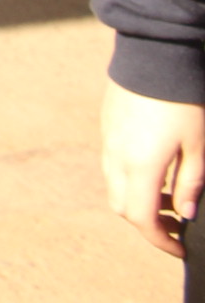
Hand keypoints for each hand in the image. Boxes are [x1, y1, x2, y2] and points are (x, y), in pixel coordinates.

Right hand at [102, 78, 203, 255]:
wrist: (152, 55)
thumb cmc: (181, 100)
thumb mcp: (197, 145)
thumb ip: (190, 182)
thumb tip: (184, 212)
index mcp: (140, 166)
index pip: (142, 219)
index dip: (161, 240)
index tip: (180, 247)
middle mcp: (117, 157)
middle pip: (122, 208)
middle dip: (147, 223)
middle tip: (175, 224)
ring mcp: (108, 141)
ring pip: (115, 187)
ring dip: (138, 200)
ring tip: (168, 196)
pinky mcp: (107, 127)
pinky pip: (112, 165)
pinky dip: (131, 179)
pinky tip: (155, 168)